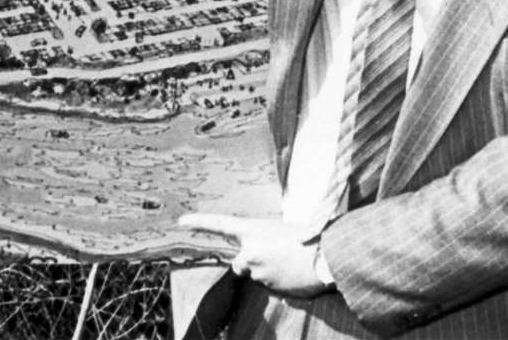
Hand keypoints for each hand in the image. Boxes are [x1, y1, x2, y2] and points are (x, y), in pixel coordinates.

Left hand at [178, 214, 328, 297]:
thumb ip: (264, 238)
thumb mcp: (283, 229)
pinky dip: (278, 282)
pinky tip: (293, 274)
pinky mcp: (268, 286)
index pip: (220, 224)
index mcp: (254, 229)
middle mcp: (250, 250)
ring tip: (291, 263)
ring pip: (256, 274)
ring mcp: (258, 269)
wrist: (327, 257)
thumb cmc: (310, 237)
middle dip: (252, 262)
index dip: (199, 222)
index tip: (181, 221)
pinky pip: (269, 285)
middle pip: (240, 262)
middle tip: (277, 256)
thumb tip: (260, 248)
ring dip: (268, 272)